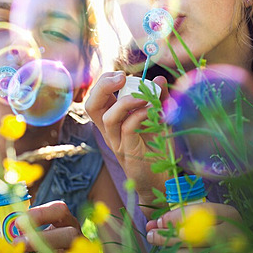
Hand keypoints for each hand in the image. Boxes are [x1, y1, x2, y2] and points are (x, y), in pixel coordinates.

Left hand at [0, 201, 83, 252]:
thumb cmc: (40, 248)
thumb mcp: (29, 238)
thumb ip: (11, 232)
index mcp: (65, 221)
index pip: (59, 209)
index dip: (41, 212)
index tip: (20, 220)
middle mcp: (76, 236)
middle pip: (67, 234)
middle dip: (42, 238)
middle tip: (18, 244)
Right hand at [85, 71, 170, 211]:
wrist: (160, 178)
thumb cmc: (156, 147)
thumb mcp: (158, 117)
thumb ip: (158, 98)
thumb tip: (159, 79)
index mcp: (112, 119)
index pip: (97, 97)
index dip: (105, 81)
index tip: (123, 74)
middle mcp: (109, 130)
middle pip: (92, 105)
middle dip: (103, 86)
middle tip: (122, 77)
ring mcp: (117, 142)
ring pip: (108, 117)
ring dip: (127, 101)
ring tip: (145, 97)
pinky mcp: (128, 152)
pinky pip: (127, 129)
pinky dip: (139, 115)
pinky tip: (153, 112)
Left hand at [145, 202, 242, 252]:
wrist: (248, 252)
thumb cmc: (224, 228)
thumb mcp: (212, 215)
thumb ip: (188, 214)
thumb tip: (159, 221)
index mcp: (229, 215)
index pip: (198, 213)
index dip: (175, 217)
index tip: (159, 221)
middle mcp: (230, 234)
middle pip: (192, 236)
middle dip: (166, 237)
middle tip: (151, 235)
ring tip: (159, 251)